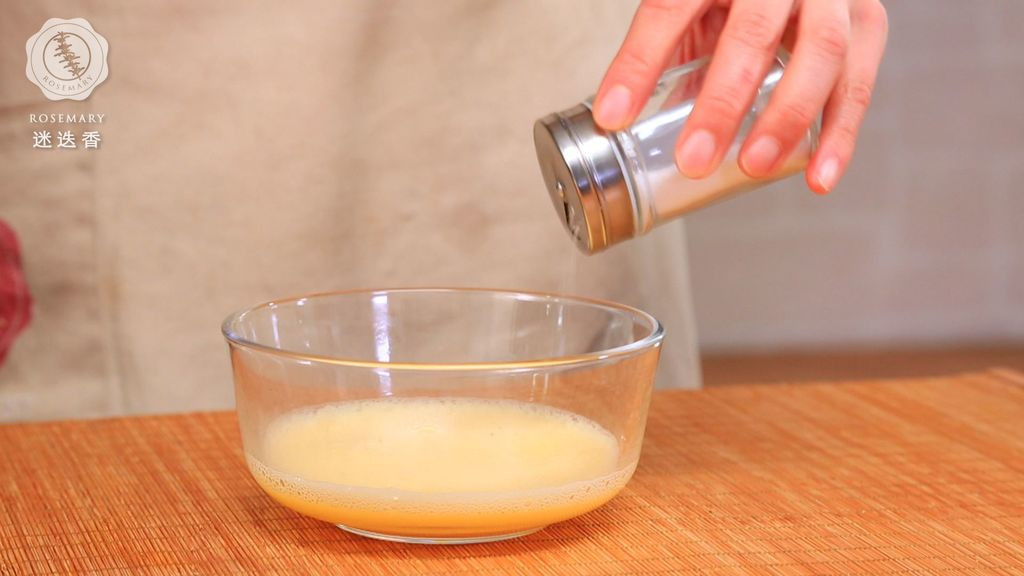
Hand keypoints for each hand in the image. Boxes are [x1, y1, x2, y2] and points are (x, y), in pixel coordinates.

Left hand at [593, 0, 887, 193]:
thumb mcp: (691, 4)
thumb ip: (665, 51)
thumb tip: (624, 121)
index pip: (673, 6)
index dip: (640, 62)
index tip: (613, 115)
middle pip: (754, 31)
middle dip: (723, 101)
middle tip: (694, 159)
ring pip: (822, 52)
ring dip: (788, 118)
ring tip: (755, 167)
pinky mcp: (866, 21)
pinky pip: (859, 80)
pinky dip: (841, 134)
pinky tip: (817, 177)